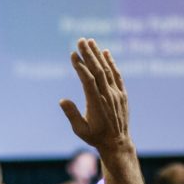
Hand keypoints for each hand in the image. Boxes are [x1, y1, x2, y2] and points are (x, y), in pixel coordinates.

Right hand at [60, 39, 132, 155]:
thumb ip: (72, 114)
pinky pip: (117, 75)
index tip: (73, 54)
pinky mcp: (122, 94)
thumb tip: (62, 100)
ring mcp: (117, 94)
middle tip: (80, 40)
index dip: (80, 66)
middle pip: (98, 71)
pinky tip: (106, 52)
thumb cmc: (95, 137)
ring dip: (98, 54)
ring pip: (107, 70)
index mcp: (96, 103)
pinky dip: (111, 63)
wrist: (117, 143)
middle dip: (89, 54)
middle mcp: (108, 96)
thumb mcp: (80, 130)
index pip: (88, 80)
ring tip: (90, 41)